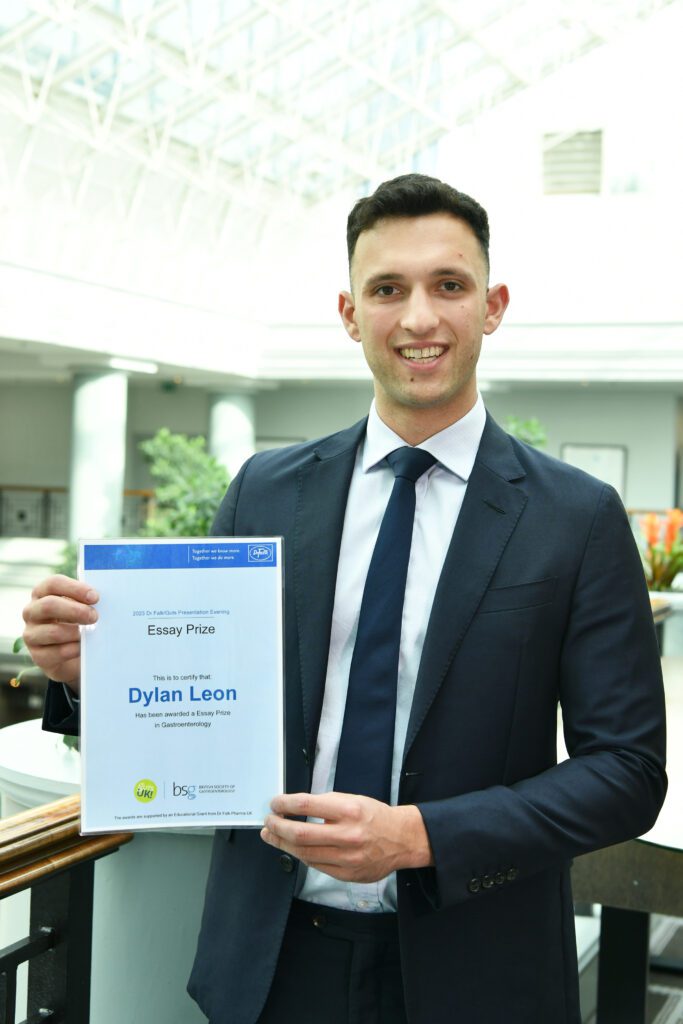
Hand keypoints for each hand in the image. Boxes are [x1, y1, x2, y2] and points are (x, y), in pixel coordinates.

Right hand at [22, 575, 99, 695]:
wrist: (72, 654)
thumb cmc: (78, 622)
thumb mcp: (80, 607)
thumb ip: (86, 601)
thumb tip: (98, 599)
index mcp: (42, 593)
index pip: (53, 584)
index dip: (75, 589)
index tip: (95, 597)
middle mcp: (32, 612)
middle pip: (49, 605)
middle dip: (76, 611)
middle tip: (94, 617)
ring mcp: (31, 634)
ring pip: (53, 632)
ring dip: (76, 633)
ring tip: (90, 635)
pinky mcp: (37, 655)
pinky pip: (56, 652)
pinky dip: (74, 650)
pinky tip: (82, 648)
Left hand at [260, 791, 433, 882]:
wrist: (402, 839)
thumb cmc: (375, 816)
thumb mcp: (352, 800)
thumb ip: (325, 804)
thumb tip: (295, 808)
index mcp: (349, 810)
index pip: (307, 805)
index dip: (285, 804)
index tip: (275, 804)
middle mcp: (348, 835)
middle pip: (300, 833)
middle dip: (278, 827)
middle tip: (268, 822)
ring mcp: (347, 858)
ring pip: (304, 853)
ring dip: (283, 843)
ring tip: (272, 835)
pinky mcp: (346, 874)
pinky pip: (316, 865)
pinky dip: (301, 855)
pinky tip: (293, 848)